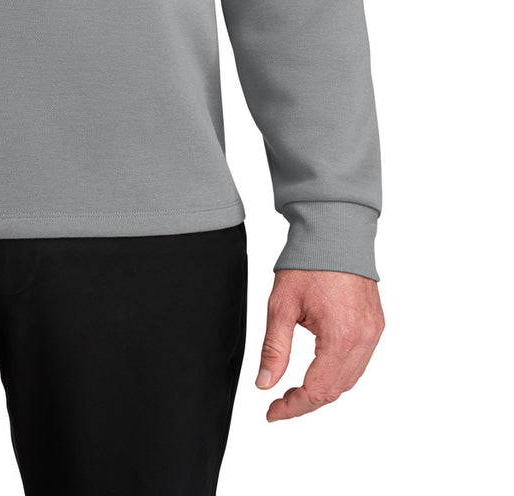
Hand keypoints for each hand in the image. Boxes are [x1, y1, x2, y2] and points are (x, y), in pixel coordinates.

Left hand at [255, 268, 384, 420]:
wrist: (335, 229)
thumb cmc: (308, 261)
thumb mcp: (281, 305)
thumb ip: (274, 349)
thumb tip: (265, 384)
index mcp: (339, 337)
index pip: (317, 391)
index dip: (293, 407)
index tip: (272, 412)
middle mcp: (363, 339)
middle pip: (335, 390)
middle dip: (306, 401)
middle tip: (279, 402)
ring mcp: (373, 332)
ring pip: (349, 379)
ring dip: (323, 389)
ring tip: (295, 389)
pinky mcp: (376, 325)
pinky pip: (360, 362)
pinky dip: (339, 372)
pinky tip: (319, 369)